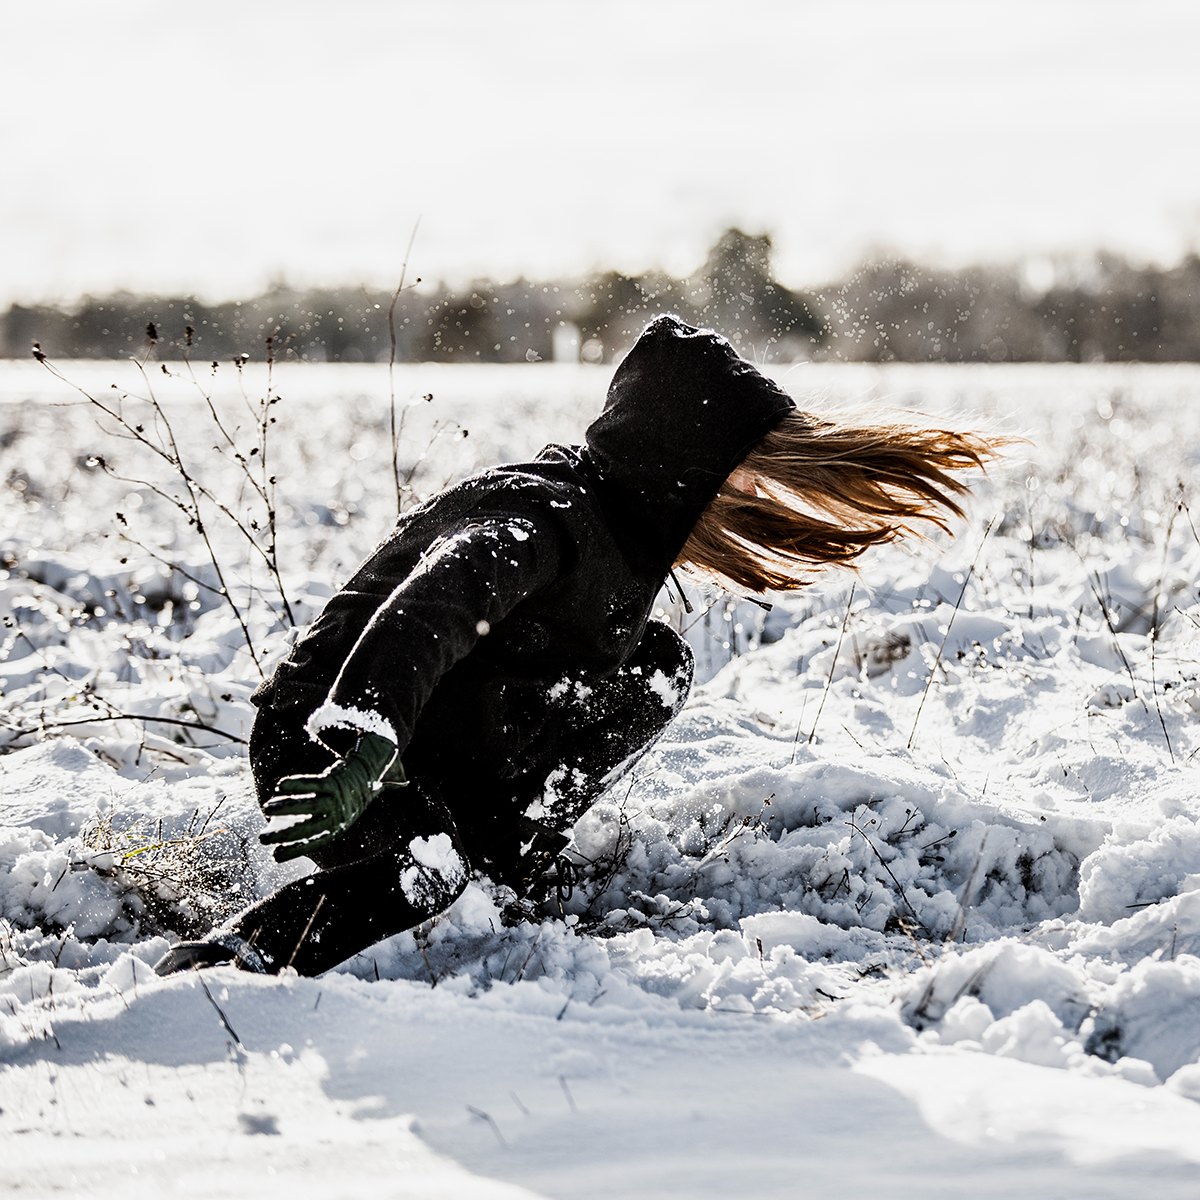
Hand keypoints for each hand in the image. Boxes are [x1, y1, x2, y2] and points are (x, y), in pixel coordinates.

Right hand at [259, 732, 403, 862]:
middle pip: (309, 827)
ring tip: (267, 808)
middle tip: (262, 839)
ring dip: (287, 807)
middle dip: (285, 834)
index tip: (275, 856)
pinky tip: (280, 786)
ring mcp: (336, 798)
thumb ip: (310, 820)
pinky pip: (313, 783)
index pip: (315, 843)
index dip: (295, 850)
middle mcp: (338, 816)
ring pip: (310, 805)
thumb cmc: (342, 800)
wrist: (366, 776)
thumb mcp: (332, 815)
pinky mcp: (334, 781)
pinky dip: (297, 784)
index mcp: (337, 828)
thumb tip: (280, 826)